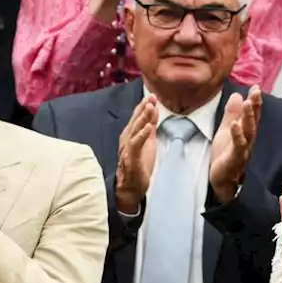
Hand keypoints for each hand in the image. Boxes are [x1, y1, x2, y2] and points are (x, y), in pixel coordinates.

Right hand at [113, 94, 158, 211]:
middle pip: (135, 121)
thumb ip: (150, 126)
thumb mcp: (148, 142)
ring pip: (134, 130)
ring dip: (142, 118)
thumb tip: (154, 110)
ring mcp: (128, 149)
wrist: (131, 187)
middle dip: (143, 108)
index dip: (144, 106)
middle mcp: (127, 140)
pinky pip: (135, 145)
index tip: (152, 95)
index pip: (137, 117)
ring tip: (150, 107)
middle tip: (151, 97)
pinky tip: (147, 128)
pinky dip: (141, 135)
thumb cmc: (138, 165)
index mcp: (131, 135)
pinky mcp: (131, 159)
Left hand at [210, 86, 262, 201]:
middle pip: (253, 121)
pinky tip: (234, 125)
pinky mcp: (234, 159)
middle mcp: (248, 141)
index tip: (256, 87)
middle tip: (256, 92)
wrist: (220, 180)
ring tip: (247, 103)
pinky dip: (237, 135)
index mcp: (246, 133)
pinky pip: (238, 146)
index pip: (252, 115)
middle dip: (255, 106)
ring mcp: (243, 150)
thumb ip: (232, 114)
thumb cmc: (225, 156)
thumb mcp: (226, 131)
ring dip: (249, 118)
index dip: (255, 102)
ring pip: (249, 132)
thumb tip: (238, 95)